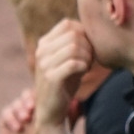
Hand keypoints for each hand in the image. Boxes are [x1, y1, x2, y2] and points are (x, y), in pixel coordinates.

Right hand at [34, 19, 92, 133]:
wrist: (52, 109)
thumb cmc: (64, 83)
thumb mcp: (68, 60)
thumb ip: (75, 45)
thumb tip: (91, 30)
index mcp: (44, 43)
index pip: (68, 24)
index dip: (84, 33)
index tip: (89, 47)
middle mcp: (42, 50)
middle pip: (73, 34)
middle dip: (88, 45)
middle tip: (91, 58)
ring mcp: (44, 64)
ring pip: (74, 47)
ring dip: (87, 56)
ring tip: (88, 65)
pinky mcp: (51, 77)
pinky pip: (73, 64)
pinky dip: (84, 66)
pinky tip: (84, 71)